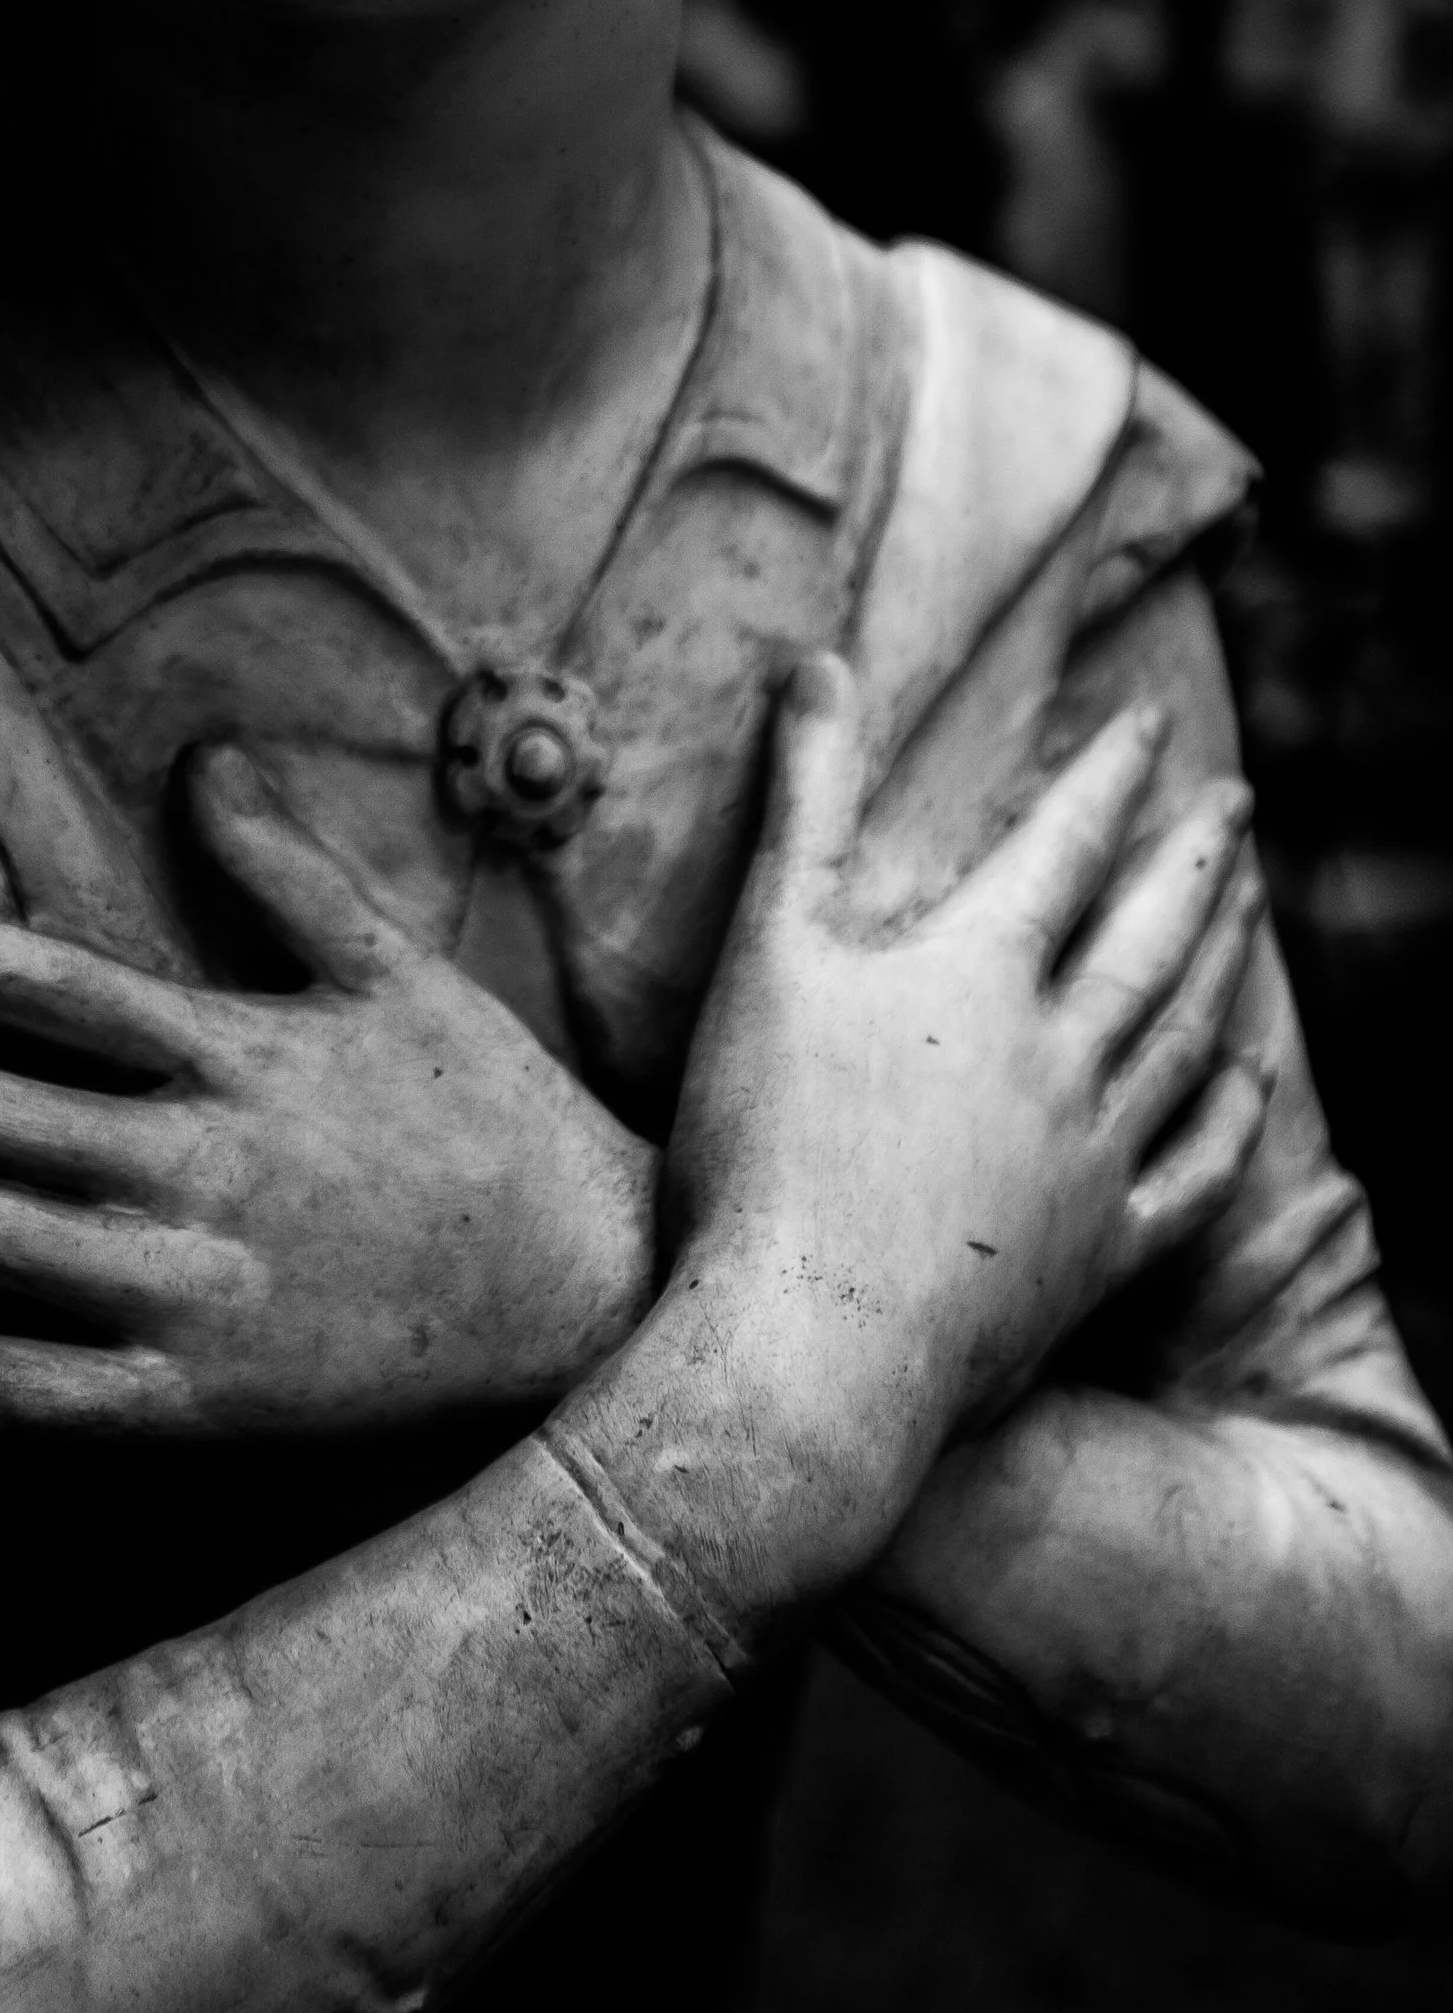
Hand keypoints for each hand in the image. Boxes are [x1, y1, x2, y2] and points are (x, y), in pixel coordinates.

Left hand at [0, 746, 658, 1434]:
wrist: (604, 1313)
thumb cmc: (495, 1128)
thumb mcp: (400, 975)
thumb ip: (285, 870)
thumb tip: (200, 756)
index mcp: (226, 1050)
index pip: (22, 983)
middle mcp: (186, 1167)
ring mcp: (183, 1295)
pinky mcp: (193, 1407)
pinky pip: (15, 1388)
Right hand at [664, 657, 1269, 1516]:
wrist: (808, 1349)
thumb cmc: (762, 1145)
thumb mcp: (765, 950)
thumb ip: (804, 804)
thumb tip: (822, 663)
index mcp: (976, 975)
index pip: (1062, 847)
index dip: (1107, 778)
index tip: (1151, 725)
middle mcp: (1057, 1057)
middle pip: (1149, 935)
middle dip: (1195, 857)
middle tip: (1235, 801)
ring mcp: (1091, 1160)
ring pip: (1183, 1039)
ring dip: (1223, 961)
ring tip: (1251, 907)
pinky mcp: (1095, 1256)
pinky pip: (1195, 1176)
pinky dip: (1231, 1119)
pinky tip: (1250, 1083)